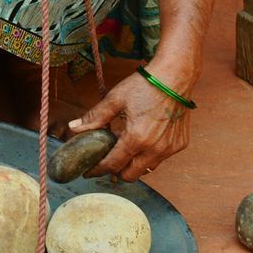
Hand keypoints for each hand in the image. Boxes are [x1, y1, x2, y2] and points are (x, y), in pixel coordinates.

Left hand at [68, 64, 192, 180]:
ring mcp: (169, 148)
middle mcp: (155, 148)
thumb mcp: (115, 99)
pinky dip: (148, 155)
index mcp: (136, 138)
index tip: (88, 171)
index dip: (98, 170)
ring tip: (123, 149)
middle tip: (105, 161)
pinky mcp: (179, 144)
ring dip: (133, 164)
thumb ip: (94, 117)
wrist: (176, 76)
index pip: (113, 164)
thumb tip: (73, 128)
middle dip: (115, 172)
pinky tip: (141, 141)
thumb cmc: (145, 86)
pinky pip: (160, 158)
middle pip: (130, 175)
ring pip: (146, 169)